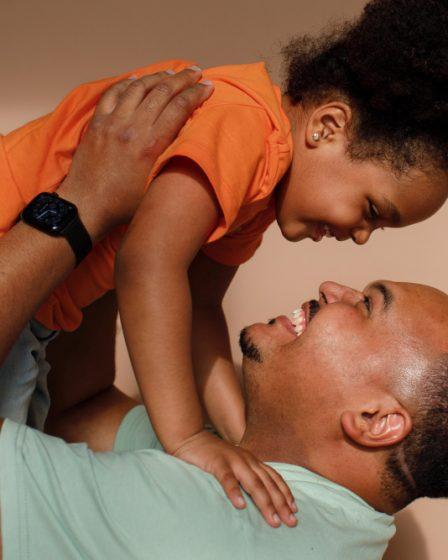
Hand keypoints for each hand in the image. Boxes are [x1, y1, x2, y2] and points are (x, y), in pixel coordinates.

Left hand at [58, 67, 212, 240]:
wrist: (87, 207)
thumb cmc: (123, 205)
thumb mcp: (156, 187)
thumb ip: (171, 161)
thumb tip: (187, 140)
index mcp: (150, 145)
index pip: (179, 108)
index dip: (196, 94)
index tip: (208, 87)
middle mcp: (132, 128)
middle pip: (162, 92)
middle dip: (183, 79)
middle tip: (196, 71)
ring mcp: (112, 122)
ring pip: (139, 88)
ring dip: (158, 76)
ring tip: (171, 73)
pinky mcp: (97, 123)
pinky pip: (113, 93)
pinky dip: (128, 83)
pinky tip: (137, 79)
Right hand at [173, 430, 297, 527]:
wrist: (191, 438)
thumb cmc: (213, 455)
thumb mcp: (234, 463)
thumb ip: (246, 474)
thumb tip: (259, 492)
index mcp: (251, 460)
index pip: (273, 477)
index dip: (285, 493)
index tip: (295, 509)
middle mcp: (246, 460)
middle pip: (267, 484)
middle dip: (281, 503)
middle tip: (291, 521)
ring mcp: (233, 460)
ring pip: (253, 483)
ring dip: (264, 502)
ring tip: (273, 519)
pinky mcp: (217, 463)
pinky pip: (227, 478)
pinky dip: (234, 492)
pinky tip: (240, 505)